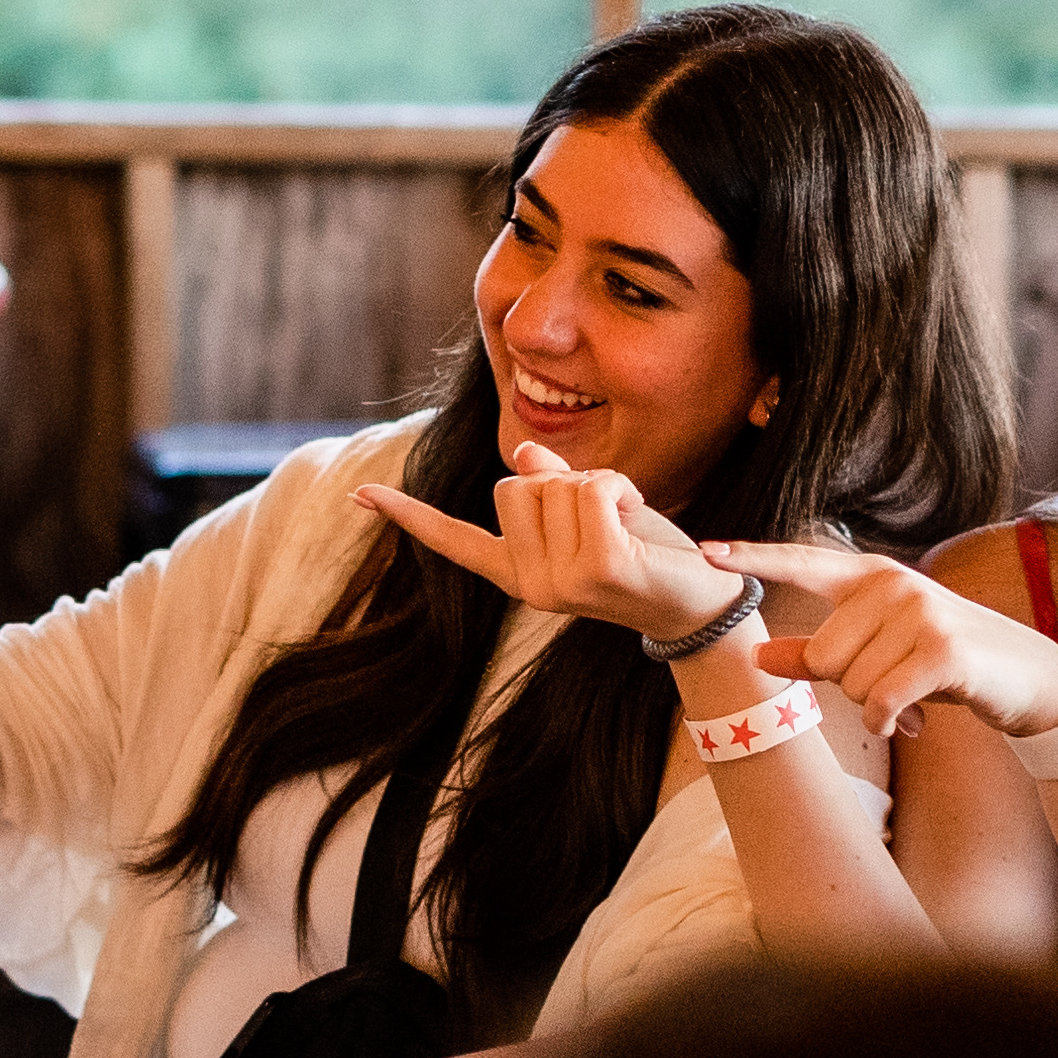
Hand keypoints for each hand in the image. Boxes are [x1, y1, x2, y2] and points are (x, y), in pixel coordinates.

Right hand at [355, 443, 743, 643]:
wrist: (698, 601)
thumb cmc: (647, 556)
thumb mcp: (592, 516)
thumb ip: (551, 487)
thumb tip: (519, 457)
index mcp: (519, 574)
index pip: (454, 540)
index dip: (407, 516)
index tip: (360, 496)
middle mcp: (530, 585)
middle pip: (513, 487)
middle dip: (561, 483)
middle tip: (603, 515)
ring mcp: (560, 582)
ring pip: (553, 485)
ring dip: (597, 485)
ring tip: (625, 521)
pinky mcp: (596, 568)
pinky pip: (591, 490)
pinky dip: (619, 488)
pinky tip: (637, 517)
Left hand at [701, 539, 1057, 743]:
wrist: (1024, 678)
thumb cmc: (941, 663)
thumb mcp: (876, 653)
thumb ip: (816, 652)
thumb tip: (757, 653)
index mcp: (871, 576)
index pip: (802, 563)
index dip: (753, 558)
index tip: (704, 551)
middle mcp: (892, 584)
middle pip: (823, 655)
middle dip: (849, 686)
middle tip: (893, 684)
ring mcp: (919, 612)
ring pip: (851, 683)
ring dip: (877, 705)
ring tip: (913, 693)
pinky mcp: (942, 649)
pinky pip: (881, 700)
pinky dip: (890, 721)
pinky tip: (911, 721)